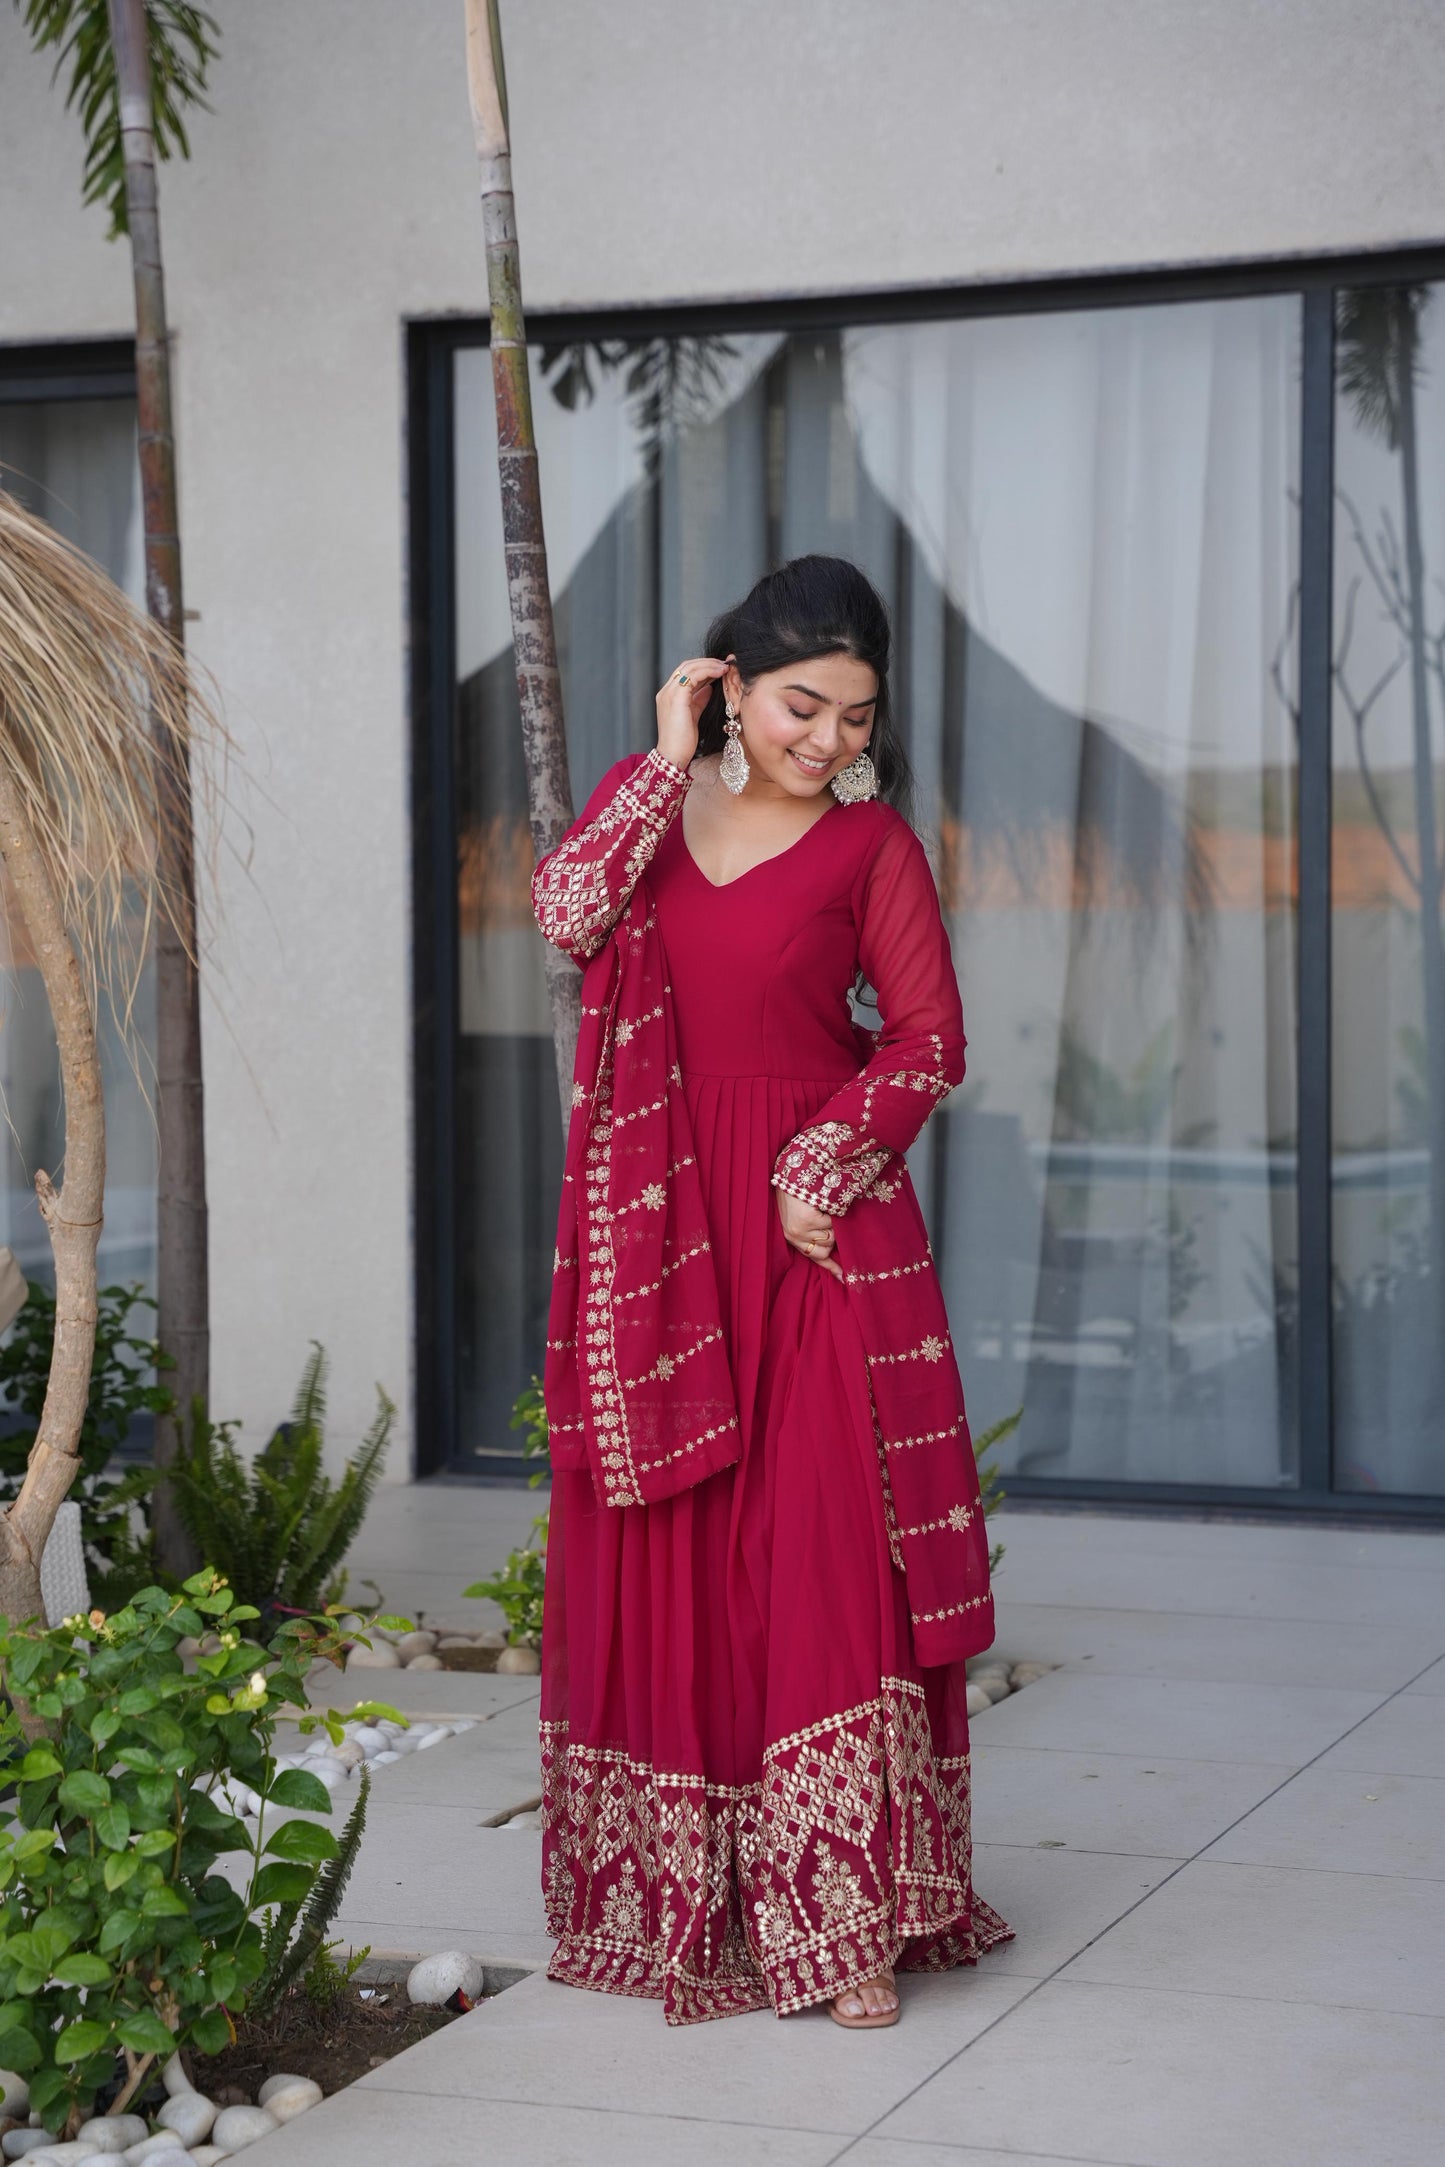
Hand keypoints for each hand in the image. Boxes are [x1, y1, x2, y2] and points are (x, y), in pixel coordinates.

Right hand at [655, 656, 727, 772]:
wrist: (674, 755)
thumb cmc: (683, 741)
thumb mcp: (693, 715)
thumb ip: (699, 700)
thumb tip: (709, 688)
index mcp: (668, 695)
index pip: (684, 672)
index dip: (703, 667)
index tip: (719, 668)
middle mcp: (666, 691)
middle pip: (686, 665)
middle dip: (707, 662)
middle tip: (725, 664)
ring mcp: (669, 693)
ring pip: (690, 667)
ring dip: (709, 664)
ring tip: (725, 667)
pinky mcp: (676, 698)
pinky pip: (693, 676)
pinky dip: (708, 671)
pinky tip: (720, 674)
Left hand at [776, 1187, 842, 1280]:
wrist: (790, 1173)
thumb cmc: (797, 1193)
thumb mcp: (801, 1215)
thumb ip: (814, 1231)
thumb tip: (836, 1245)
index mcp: (793, 1236)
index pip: (815, 1257)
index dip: (831, 1267)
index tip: (843, 1277)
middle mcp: (794, 1236)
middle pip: (826, 1250)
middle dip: (832, 1237)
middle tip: (828, 1220)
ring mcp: (800, 1229)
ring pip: (831, 1237)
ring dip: (833, 1224)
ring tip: (823, 1208)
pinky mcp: (807, 1220)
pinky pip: (831, 1223)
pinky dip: (832, 1212)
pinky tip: (822, 1202)